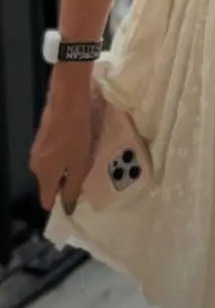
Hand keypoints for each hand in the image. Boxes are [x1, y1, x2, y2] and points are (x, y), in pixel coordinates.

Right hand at [29, 68, 97, 214]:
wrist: (68, 101)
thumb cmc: (76, 135)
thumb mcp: (79, 164)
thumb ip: (72, 187)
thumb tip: (67, 206)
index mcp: (43, 175)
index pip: (46, 200)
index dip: (60, 202)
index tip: (76, 198)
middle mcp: (35, 165)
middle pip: (50, 183)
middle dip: (66, 182)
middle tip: (85, 174)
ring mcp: (37, 150)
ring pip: (52, 168)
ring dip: (67, 166)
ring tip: (85, 158)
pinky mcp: (42, 137)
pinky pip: (53, 154)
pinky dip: (64, 154)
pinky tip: (78, 144)